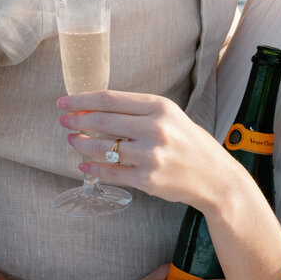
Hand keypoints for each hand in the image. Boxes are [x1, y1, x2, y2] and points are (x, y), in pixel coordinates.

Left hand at [58, 90, 232, 212]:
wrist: (215, 177)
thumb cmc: (190, 143)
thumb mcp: (170, 116)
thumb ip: (138, 111)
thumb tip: (97, 109)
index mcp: (160, 107)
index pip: (110, 99)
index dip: (82, 100)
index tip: (65, 102)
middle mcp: (155, 129)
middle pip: (103, 121)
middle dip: (78, 120)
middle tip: (65, 121)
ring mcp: (150, 156)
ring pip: (103, 147)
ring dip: (82, 143)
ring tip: (73, 141)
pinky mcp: (147, 179)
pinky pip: (111, 172)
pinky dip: (94, 168)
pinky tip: (84, 164)